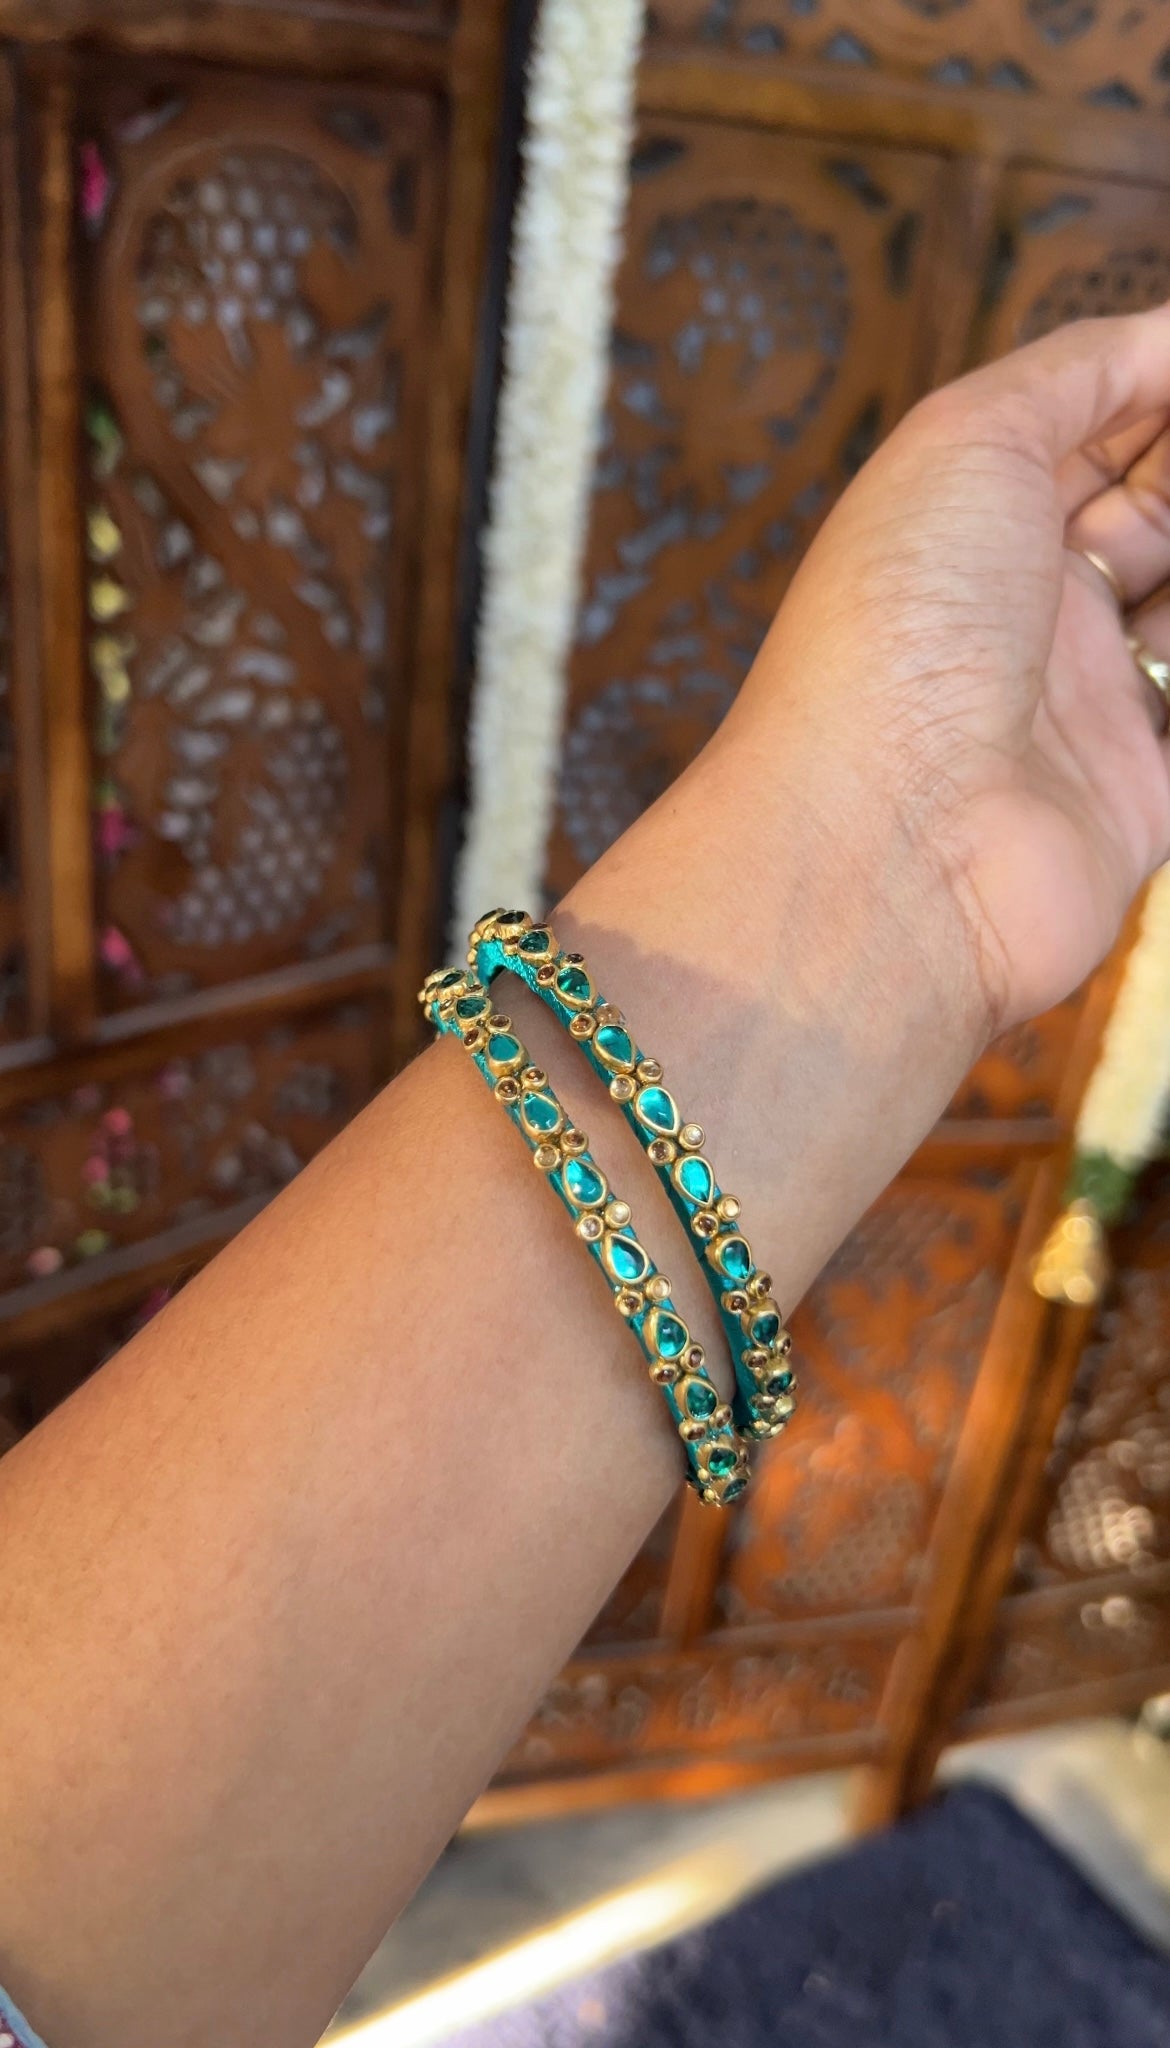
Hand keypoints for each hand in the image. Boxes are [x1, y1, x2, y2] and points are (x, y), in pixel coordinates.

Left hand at [747, 309, 1169, 1029]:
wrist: (885, 840)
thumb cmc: (899, 628)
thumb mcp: (968, 443)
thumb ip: (1078, 372)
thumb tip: (1168, 329)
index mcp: (984, 515)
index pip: (1113, 421)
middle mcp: (1039, 604)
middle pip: (1163, 510)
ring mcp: (1096, 702)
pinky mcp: (1144, 796)